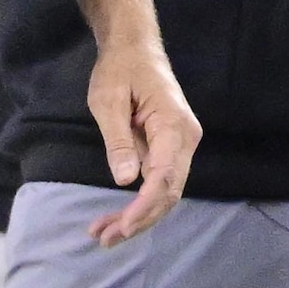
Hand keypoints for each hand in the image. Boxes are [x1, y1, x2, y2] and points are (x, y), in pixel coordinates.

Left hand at [86, 41, 202, 245]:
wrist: (134, 48)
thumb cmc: (120, 69)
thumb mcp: (108, 101)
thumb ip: (118, 141)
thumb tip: (126, 181)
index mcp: (173, 126)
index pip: (165, 177)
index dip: (145, 207)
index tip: (124, 227)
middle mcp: (185, 139)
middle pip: (168, 192)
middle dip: (139, 219)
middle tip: (104, 239)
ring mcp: (179, 145)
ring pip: (164, 192)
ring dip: (138, 216)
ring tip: (103, 235)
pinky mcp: (169, 148)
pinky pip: (158, 181)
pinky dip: (139, 202)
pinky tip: (116, 217)